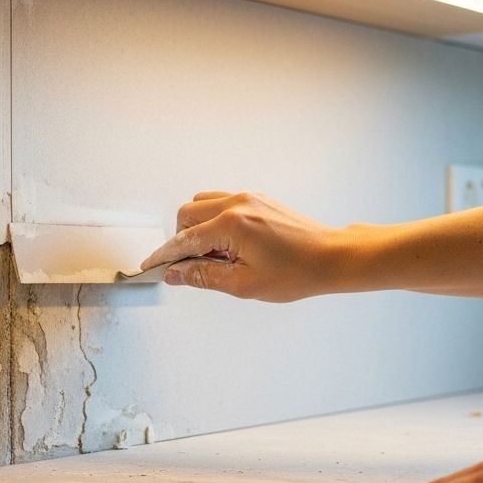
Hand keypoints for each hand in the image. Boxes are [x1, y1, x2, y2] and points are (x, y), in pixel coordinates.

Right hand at [140, 191, 340, 301]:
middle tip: (194, 266)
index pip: (184, 240)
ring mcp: (247, 198)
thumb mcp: (244, 284)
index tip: (151, 267)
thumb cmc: (297, 272)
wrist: (332, 257)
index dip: (164, 256)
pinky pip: (221, 203)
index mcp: (231, 224)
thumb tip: (176, 274)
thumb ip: (203, 276)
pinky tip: (230, 245)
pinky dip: (214, 221)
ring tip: (216, 256)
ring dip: (197, 228)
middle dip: (182, 241)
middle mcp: (237, 203)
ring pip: (201, 204)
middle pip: (186, 215)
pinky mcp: (256, 199)